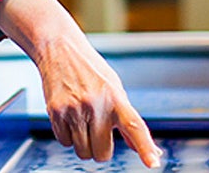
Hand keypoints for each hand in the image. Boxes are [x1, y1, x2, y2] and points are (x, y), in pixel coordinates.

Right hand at [0, 0, 162, 167]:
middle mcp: (96, 104)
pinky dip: (66, 135)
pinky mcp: (55, 111)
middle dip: (99, 148)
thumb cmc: (89, 70)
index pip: (134, 126)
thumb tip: (144, 150)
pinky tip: (67, 116)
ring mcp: (74, 109)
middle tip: (96, 130)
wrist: (59, 48)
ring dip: (82, 143)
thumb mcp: (114, 89)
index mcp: (116, 98)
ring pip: (82, 152)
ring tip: (81, 120)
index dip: (145, 147)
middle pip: (101, 154)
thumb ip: (128, 120)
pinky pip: (63, 142)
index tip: (153, 163)